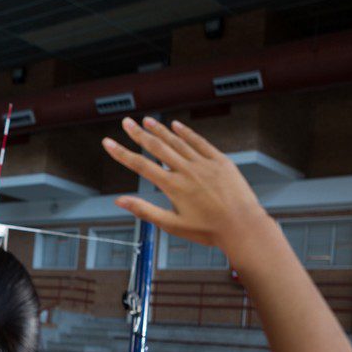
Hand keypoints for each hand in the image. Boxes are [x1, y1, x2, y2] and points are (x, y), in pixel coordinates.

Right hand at [101, 117, 271, 253]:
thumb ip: (145, 211)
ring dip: (160, 130)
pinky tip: (176, 125)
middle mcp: (187, 171)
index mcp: (173, 187)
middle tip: (126, 122)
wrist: (243, 227)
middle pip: (158, 147)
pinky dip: (186, 133)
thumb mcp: (172, 225)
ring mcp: (204, 164)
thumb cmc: (208, 230)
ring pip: (178, 142)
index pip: (141, 165)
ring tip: (146, 120)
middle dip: (139, 134)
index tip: (108, 143)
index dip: (122, 153)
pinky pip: (200, 142)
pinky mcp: (220, 161)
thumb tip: (120, 201)